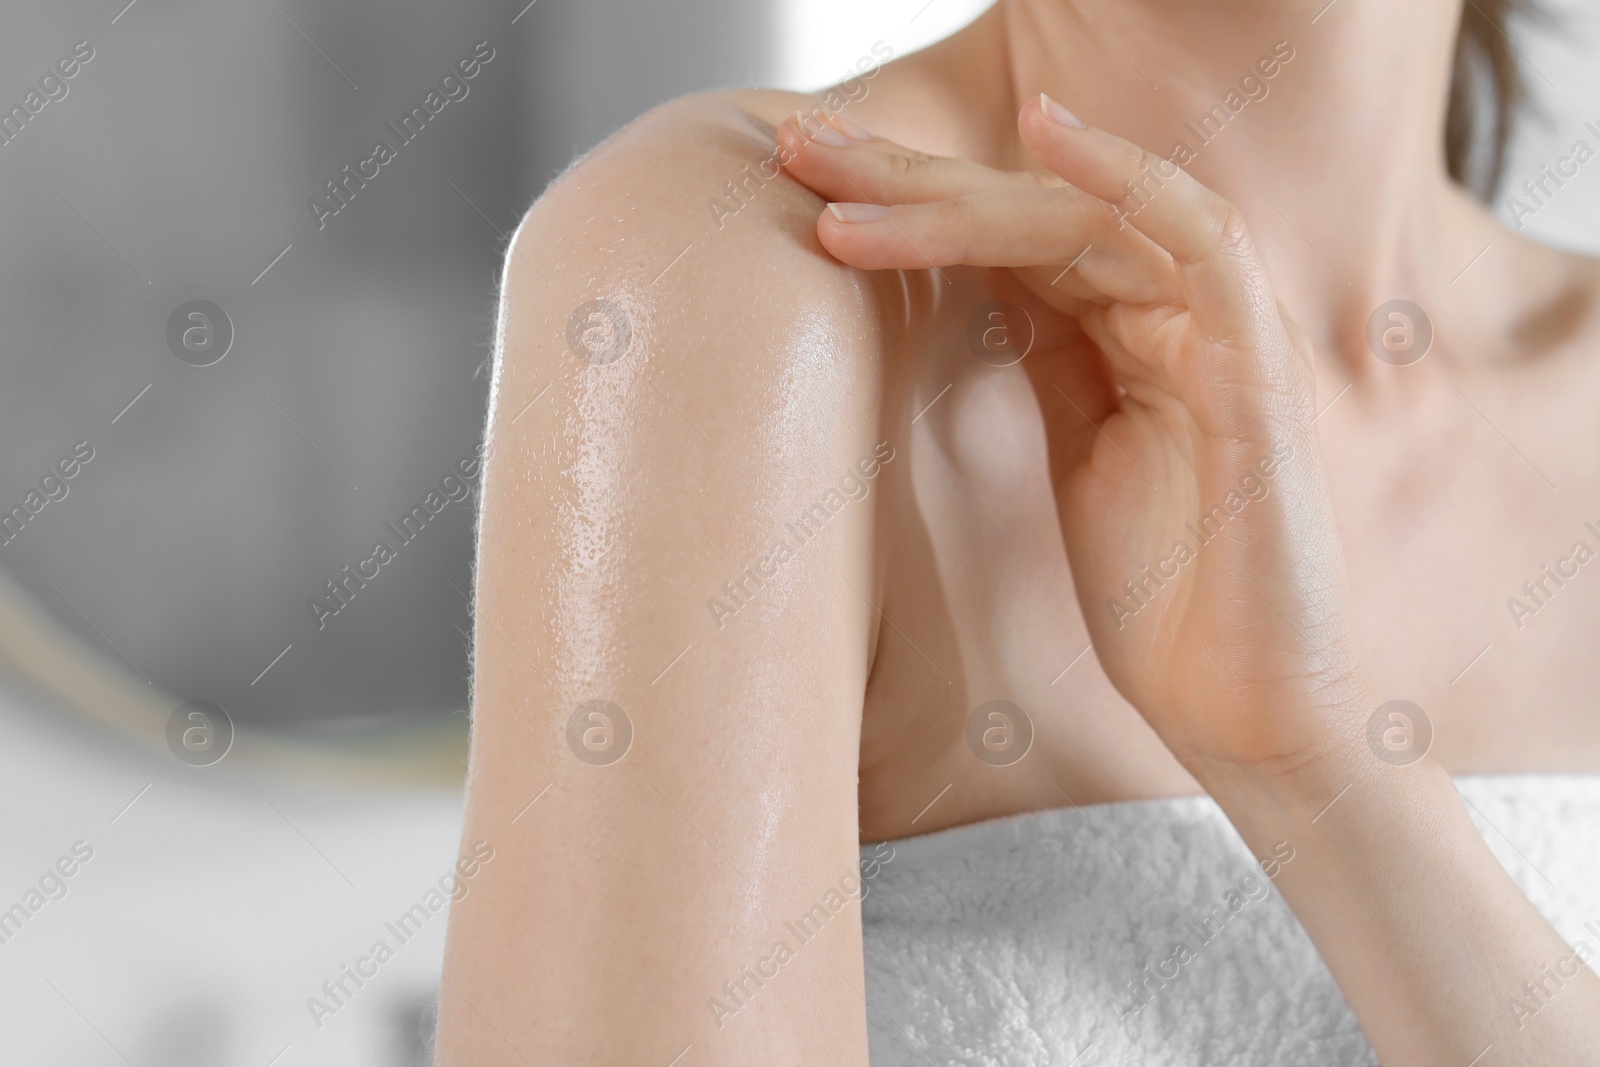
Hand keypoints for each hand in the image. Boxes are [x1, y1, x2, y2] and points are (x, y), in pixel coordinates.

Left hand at [779, 98, 1375, 782]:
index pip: (1009, 239)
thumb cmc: (1165, 597)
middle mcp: (1174, 313)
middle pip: (1032, 212)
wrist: (1244, 708)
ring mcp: (1218, 332)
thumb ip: (1048, 361)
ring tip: (844, 184)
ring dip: (957, 193)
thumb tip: (972, 285)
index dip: (908, 205)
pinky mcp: (1256, 369)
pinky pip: (1201, 242)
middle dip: (908, 175)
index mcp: (1131, 332)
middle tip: (799, 145)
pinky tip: (1043, 134)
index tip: (805, 185)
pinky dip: (1127, 181)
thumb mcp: (1080, 457)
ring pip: (1082, 219)